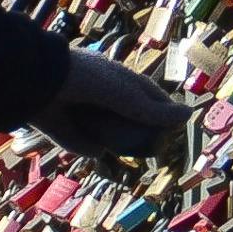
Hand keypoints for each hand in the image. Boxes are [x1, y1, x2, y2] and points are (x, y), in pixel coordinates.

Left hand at [30, 47, 183, 165]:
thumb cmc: (90, 81)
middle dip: (143, 133)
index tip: (178, 124)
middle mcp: (105, 98)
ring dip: (122, 143)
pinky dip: (96, 148)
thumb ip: (155, 110)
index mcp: (120, 80)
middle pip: (132, 120)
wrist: (43, 85)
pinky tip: (102, 147)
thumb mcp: (128, 95)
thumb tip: (189, 116)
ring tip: (134, 151)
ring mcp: (89, 118)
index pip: (149, 96)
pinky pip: (91, 147)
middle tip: (157, 147)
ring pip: (114, 136)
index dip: (164, 110)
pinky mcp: (72, 135)